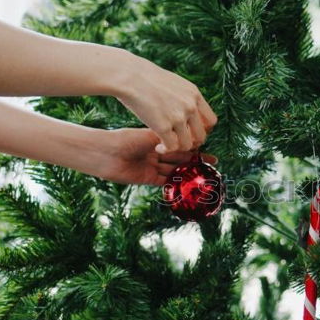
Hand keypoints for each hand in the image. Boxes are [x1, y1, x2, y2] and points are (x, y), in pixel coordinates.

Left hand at [91, 128, 216, 185]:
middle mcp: (155, 152)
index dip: (194, 145)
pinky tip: (190, 183)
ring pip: (174, 170)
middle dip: (196, 160)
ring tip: (205, 174)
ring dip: (189, 172)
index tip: (208, 145)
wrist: (106, 152)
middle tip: (213, 163)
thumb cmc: (126, 138)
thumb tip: (191, 138)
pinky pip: (165, 182)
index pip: (179, 142)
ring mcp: (151, 166)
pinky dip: (177, 182)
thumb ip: (170, 139)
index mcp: (156, 139)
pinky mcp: (147, 178)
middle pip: (179, 157)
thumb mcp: (152, 136)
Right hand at [114, 56, 217, 153]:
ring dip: (177, 148)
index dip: (202, 130)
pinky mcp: (164, 126)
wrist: (129, 75)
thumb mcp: (173, 83)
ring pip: (188, 144)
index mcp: (194, 94)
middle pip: (202, 135)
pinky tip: (158, 147)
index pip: (211, 121)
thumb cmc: (145, 78)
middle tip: (179, 142)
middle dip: (192, 142)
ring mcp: (178, 117)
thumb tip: (186, 109)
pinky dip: (166, 150)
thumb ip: (183, 97)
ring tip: (166, 145)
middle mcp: (190, 106)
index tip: (190, 132)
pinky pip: (172, 147)